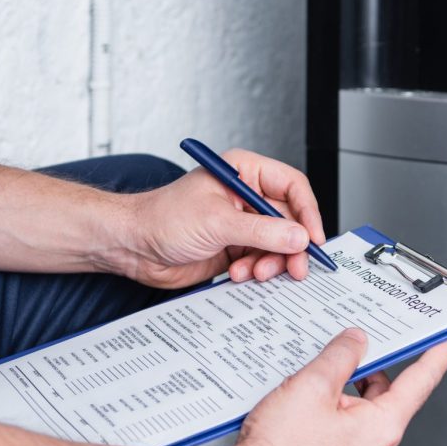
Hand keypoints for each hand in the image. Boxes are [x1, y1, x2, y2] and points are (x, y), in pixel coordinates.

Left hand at [123, 149, 326, 289]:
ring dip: (270, 262)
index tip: (313, 238)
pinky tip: (237, 273)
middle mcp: (245, 197)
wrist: (133, 246)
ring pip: (276, 244)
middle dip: (291, 246)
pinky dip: (255, 270)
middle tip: (296, 267)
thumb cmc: (161, 218)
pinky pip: (260, 260)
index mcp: (244, 172)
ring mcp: (240, 224)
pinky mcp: (232, 248)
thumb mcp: (217, 222)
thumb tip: (299, 237)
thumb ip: (262, 231)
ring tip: (255, 272)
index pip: (292, 186)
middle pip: (289, 220)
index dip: (307, 212)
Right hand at [224, 328, 446, 445]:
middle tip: (343, 350)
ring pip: (357, 415)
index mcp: (381, 427)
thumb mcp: (311, 386)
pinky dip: (327, 417)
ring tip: (305, 386)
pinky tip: (298, 411)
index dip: (438, 352)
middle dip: (363, 371)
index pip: (421, 380)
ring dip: (339, 396)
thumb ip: (340, 356)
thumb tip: (355, 342)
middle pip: (383, 395)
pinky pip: (340, 435)